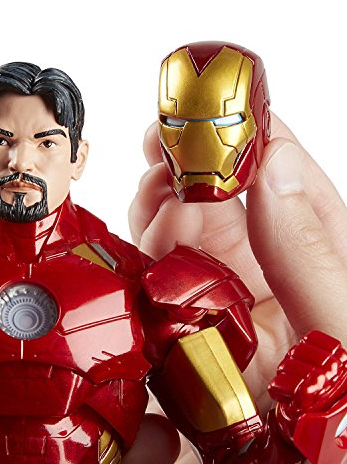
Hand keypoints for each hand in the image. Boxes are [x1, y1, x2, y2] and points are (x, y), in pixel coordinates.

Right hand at [124, 113, 346, 463]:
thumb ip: (313, 259)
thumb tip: (273, 166)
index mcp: (322, 276)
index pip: (289, 189)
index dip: (252, 141)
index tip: (213, 107)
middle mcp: (273, 293)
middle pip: (226, 213)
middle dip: (190, 174)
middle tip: (161, 153)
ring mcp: (226, 321)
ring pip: (185, 248)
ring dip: (161, 216)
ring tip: (147, 201)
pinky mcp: (187, 356)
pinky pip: (158, 299)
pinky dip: (141, 272)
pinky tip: (139, 254)